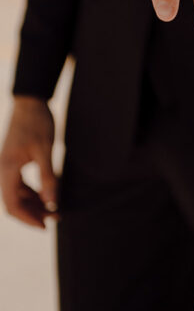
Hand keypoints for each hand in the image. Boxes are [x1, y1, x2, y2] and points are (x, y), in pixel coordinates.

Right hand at [0, 96, 57, 228]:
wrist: (30, 101)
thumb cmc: (37, 122)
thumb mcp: (45, 149)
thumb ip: (47, 176)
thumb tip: (51, 202)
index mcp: (7, 170)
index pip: (13, 205)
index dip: (28, 219)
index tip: (45, 225)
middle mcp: (4, 171)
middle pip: (14, 202)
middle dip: (33, 213)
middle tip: (55, 217)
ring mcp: (8, 166)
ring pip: (18, 194)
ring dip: (34, 203)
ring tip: (54, 208)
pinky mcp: (14, 162)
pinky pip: (20, 184)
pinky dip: (33, 192)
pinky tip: (47, 194)